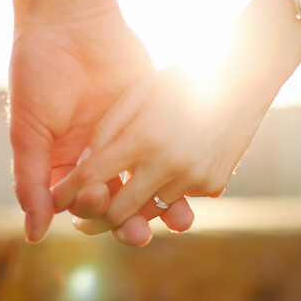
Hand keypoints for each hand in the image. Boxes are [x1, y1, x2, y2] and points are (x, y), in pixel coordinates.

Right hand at [8, 0, 193, 243]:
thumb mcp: (30, 131)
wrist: (70, 18)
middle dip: (130, 221)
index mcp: (66, 165)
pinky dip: (182, 171)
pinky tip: (196, 184)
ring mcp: (128, 138)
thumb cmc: (38, 74)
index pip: (83, 205)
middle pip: (119, 203)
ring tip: (180, 220)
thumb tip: (34, 235)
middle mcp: (98, 158)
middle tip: (142, 233)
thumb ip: (32, 182)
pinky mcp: (153, 118)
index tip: (101, 203)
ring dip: (163, 206)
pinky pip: (170, 151)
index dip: (94, 213)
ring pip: (149, 183)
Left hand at [50, 64, 269, 233]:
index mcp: (144, 137)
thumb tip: (85, 166)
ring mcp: (194, 178)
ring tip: (116, 204)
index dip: (68, 193)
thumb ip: (108, 129)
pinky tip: (163, 175)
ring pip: (150, 212)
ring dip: (131, 211)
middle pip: (119, 211)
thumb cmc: (183, 78)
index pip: (93, 178)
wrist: (245, 78)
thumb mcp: (139, 91)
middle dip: (95, 221)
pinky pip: (178, 199)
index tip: (55, 201)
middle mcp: (169, 164)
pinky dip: (165, 193)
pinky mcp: (213, 184)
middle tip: (80, 222)